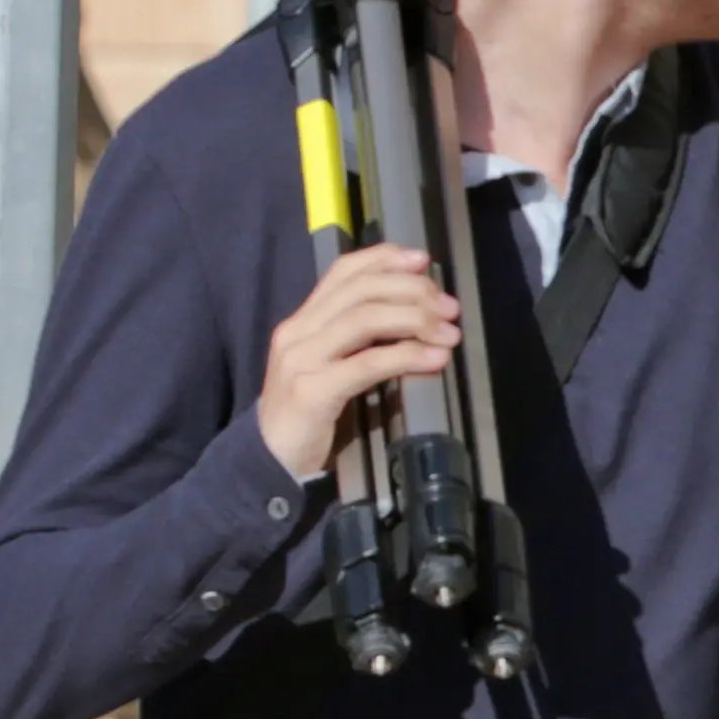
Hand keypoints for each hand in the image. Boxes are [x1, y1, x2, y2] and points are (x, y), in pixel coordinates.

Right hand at [255, 243, 458, 478]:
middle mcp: (298, 331)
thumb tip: (420, 319)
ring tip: (449, 333)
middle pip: (361, 290)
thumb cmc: (308, 413)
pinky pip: (369, 363)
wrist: (268, 459)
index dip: (384, 259)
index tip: (423, 261)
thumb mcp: (332, 366)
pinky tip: (435, 360)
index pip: (343, 272)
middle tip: (449, 308)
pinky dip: (408, 356)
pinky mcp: (312, 391)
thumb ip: (363, 342)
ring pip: (365, 318)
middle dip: (412, 291)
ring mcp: (302, 359)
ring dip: (416, 320)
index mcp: (302, 320)